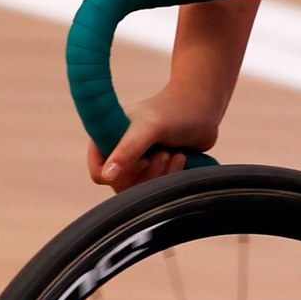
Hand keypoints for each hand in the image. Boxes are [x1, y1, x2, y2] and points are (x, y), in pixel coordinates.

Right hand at [91, 78, 222, 188]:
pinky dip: (169, 176)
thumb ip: (128, 150)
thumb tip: (107, 177)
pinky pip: (156, 188)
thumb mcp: (149, 128)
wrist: (201, 109)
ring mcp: (136, 162)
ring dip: (160, 174)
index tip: (143, 158)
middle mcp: (118, 152)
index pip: (99, 173)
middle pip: (121, 186)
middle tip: (163, 154)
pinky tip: (180, 156)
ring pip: (139, 189)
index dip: (120, 173)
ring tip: (172, 154)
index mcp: (106, 139)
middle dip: (146, 174)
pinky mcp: (154, 169)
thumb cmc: (172, 112)